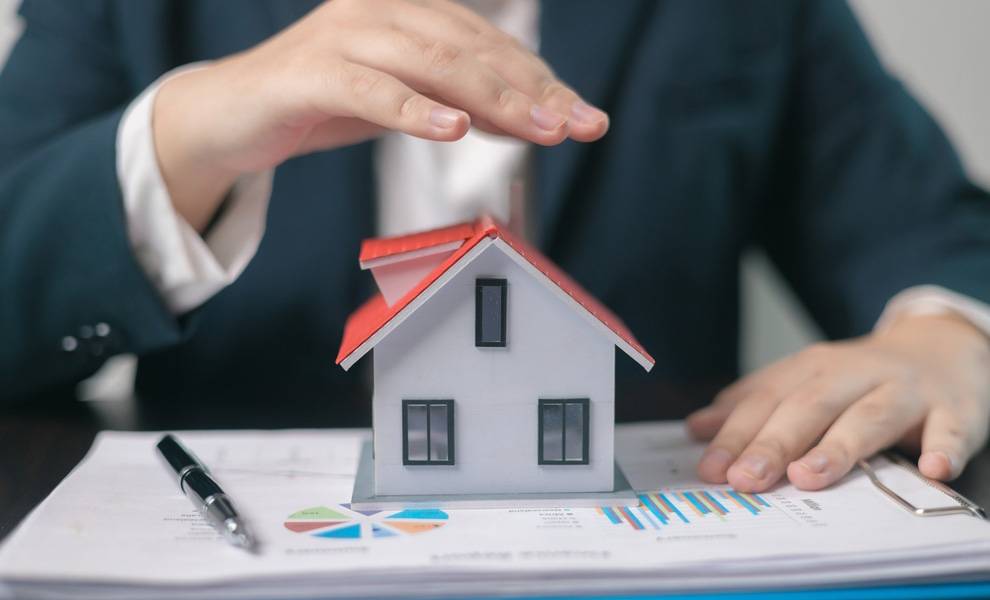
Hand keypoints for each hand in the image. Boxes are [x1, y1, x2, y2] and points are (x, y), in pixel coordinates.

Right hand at [152, 0, 608, 230]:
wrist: (236, 114)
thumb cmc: (323, 102)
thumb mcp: (405, 101)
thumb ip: (460, 104)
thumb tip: (528, 121)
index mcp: (408, 10)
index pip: (489, 45)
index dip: (540, 81)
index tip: (585, 117)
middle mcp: (380, 11)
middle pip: (470, 48)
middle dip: (529, 90)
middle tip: (574, 125)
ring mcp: (343, 37)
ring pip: (430, 63)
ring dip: (489, 98)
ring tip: (534, 129)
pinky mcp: (311, 73)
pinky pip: (370, 91)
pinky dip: (413, 111)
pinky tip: (451, 129)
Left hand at [686, 313, 989, 491]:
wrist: (942, 347)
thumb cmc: (860, 379)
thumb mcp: (804, 382)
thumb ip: (752, 405)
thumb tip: (697, 429)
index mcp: (813, 369)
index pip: (767, 401)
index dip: (736, 434)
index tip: (710, 468)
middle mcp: (855, 375)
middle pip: (810, 407)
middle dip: (774, 443)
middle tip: (745, 479)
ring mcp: (906, 391)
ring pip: (869, 417)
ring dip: (839, 447)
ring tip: (808, 476)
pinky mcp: (954, 409)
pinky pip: (950, 429)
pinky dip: (942, 447)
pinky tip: (930, 469)